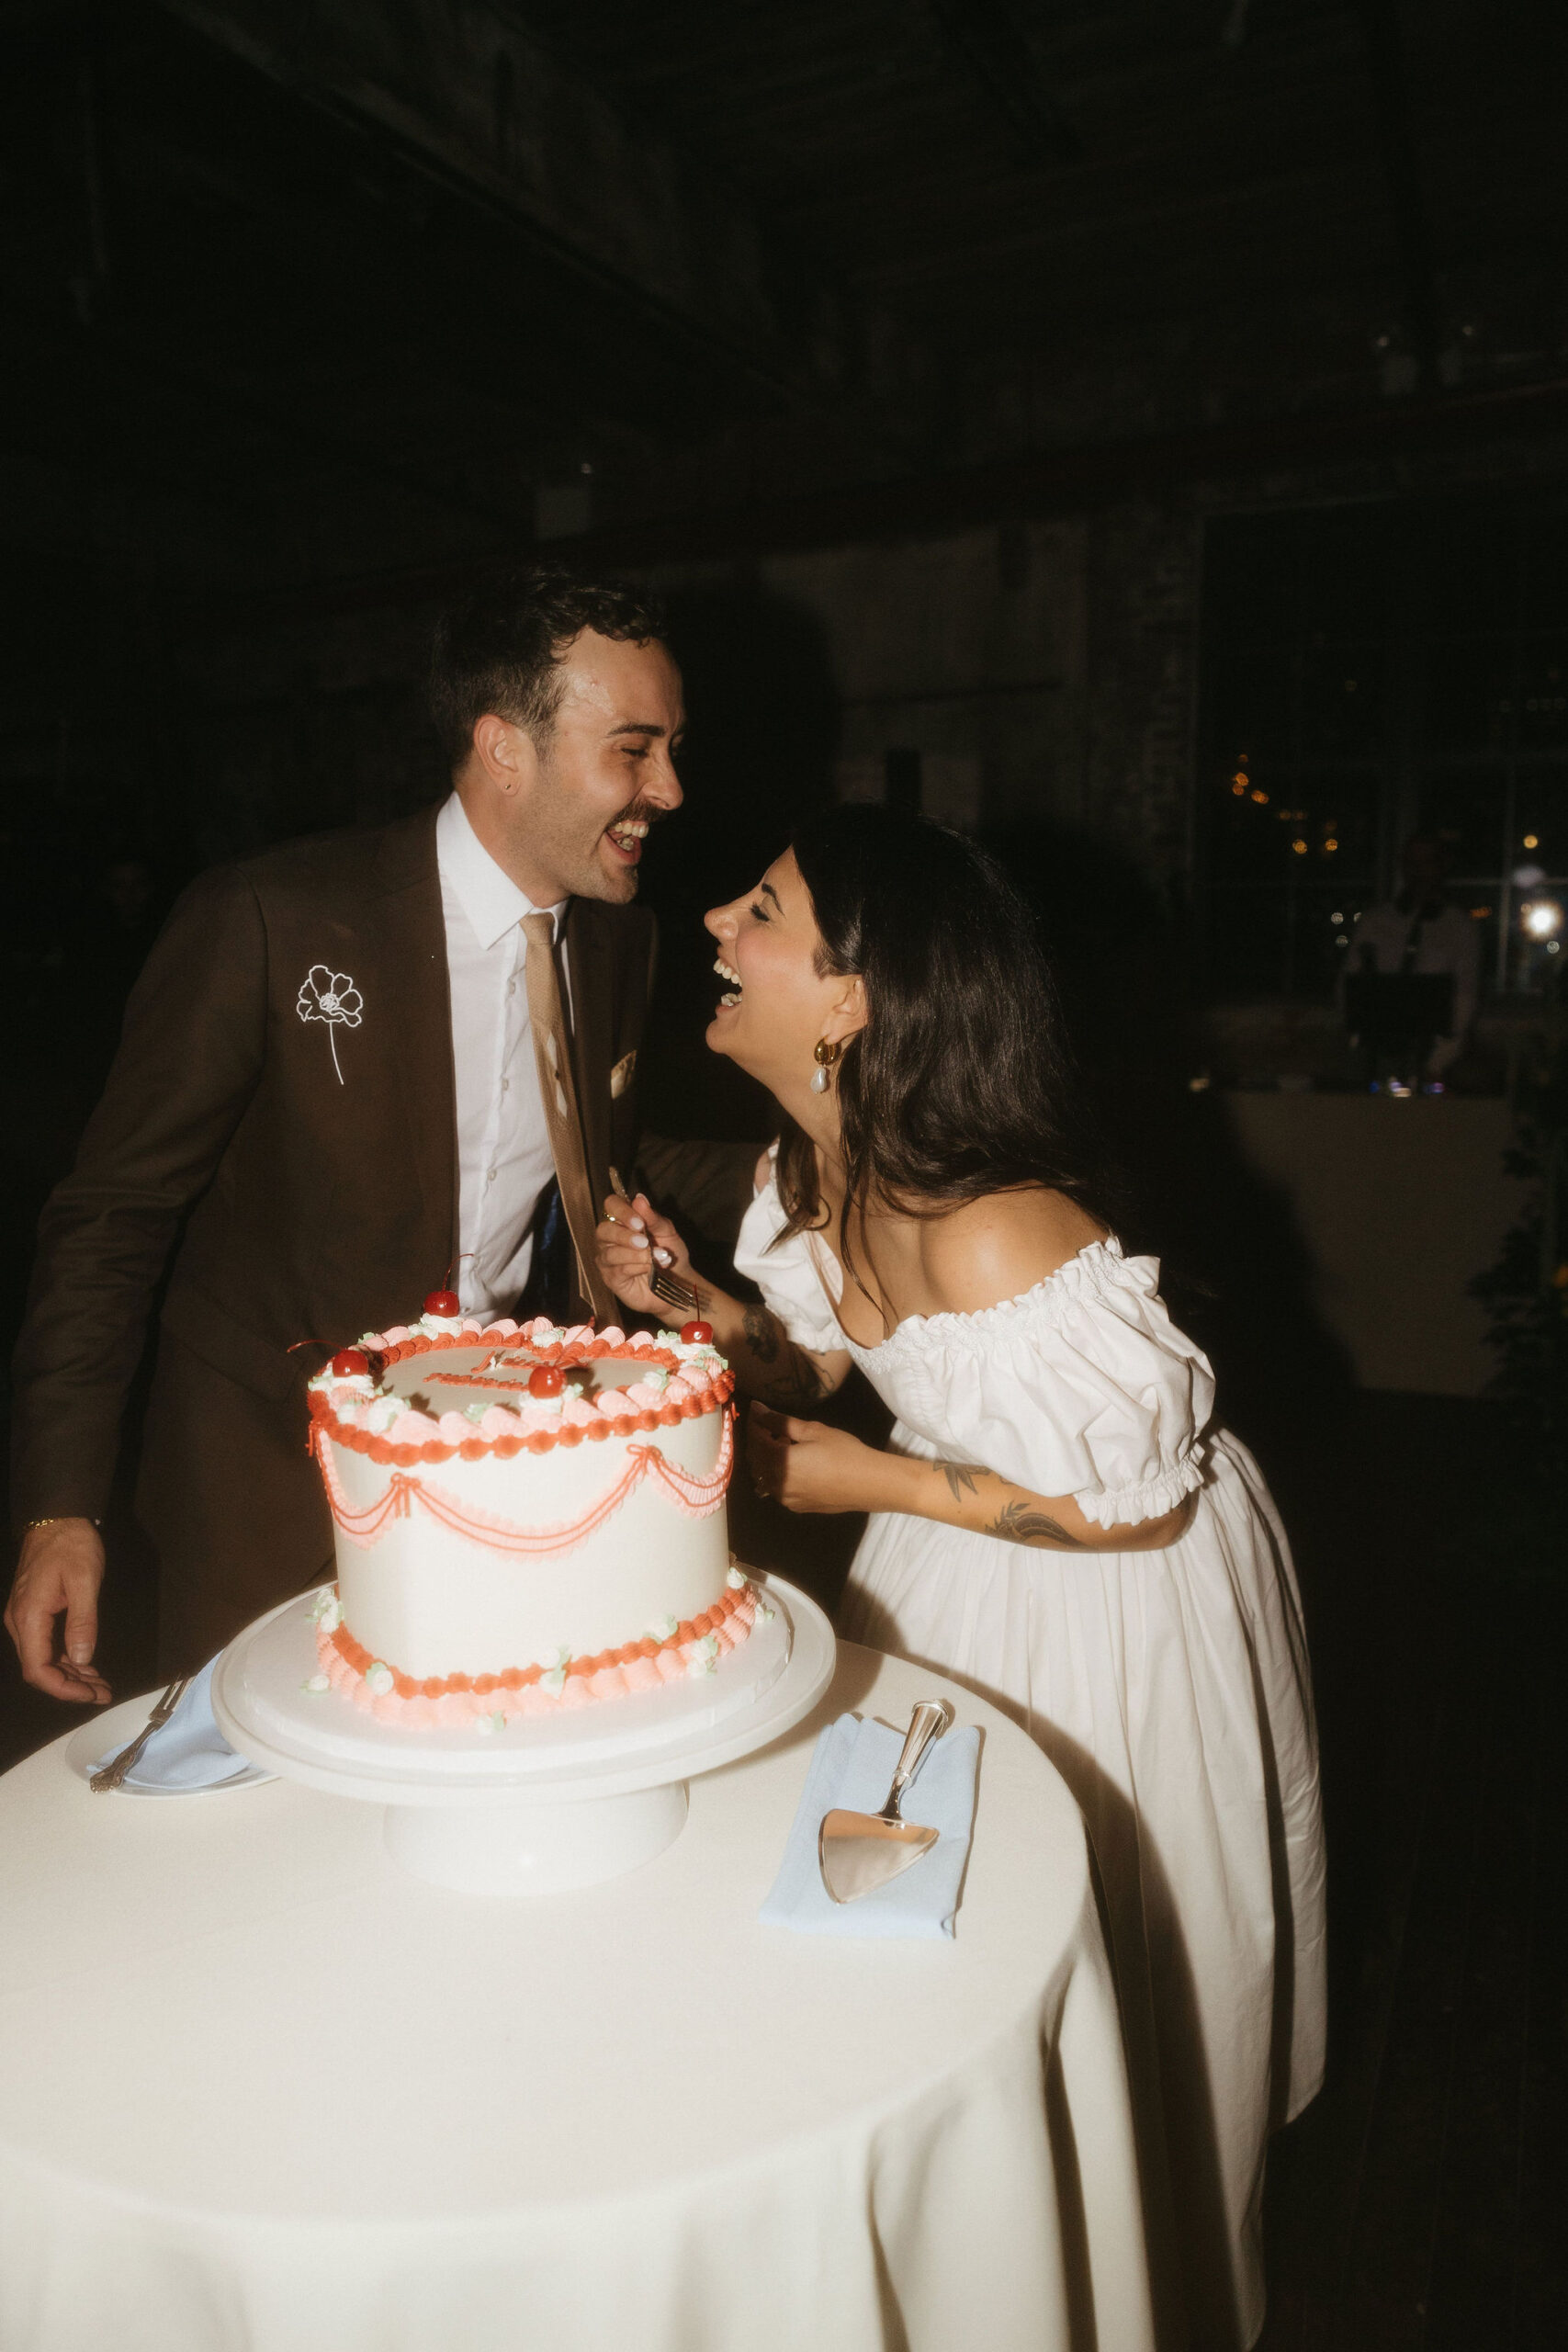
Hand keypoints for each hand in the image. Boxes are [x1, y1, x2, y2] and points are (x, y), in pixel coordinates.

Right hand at [4, 1518, 111, 1703]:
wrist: (57, 1518)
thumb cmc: (72, 1545)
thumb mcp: (85, 1581)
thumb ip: (83, 1622)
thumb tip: (82, 1658)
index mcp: (30, 1616)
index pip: (38, 1669)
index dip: (62, 1688)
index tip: (90, 1694)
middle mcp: (21, 1621)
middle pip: (39, 1668)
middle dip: (71, 1686)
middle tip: (103, 1692)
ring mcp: (24, 1617)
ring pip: (42, 1658)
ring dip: (70, 1674)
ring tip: (100, 1684)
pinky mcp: (33, 1612)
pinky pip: (45, 1644)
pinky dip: (65, 1658)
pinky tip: (87, 1664)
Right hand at [594, 1189, 702, 1321]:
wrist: (677, 1283)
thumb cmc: (669, 1252)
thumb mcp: (667, 1232)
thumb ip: (653, 1218)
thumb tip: (639, 1199)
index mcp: (622, 1220)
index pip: (611, 1205)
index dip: (622, 1211)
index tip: (639, 1222)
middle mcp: (609, 1238)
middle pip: (603, 1230)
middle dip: (625, 1235)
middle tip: (645, 1242)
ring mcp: (607, 1259)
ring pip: (610, 1253)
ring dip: (636, 1254)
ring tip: (658, 1257)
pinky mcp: (611, 1279)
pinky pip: (619, 1270)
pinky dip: (638, 1267)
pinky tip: (652, 1269)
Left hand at [746, 1403, 884, 1515]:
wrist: (868, 1483)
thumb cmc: (842, 1452)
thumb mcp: (812, 1431)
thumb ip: (780, 1421)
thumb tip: (757, 1410)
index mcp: (777, 1461)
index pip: (755, 1440)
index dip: (754, 1424)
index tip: (757, 1410)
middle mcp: (775, 1483)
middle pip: (755, 1459)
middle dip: (758, 1441)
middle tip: (771, 1426)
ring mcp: (785, 1498)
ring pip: (763, 1476)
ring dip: (766, 1459)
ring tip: (784, 1445)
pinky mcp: (796, 1506)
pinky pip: (776, 1488)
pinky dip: (776, 1474)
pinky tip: (794, 1466)